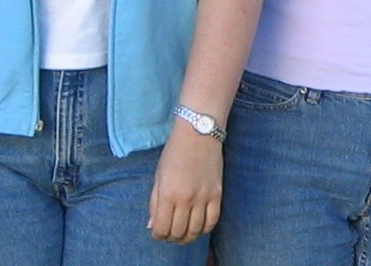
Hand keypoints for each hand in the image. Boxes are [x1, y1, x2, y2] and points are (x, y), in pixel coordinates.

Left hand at [146, 125, 222, 243]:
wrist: (199, 132)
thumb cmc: (174, 152)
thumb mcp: (159, 176)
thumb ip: (155, 203)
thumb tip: (152, 226)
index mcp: (168, 194)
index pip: (162, 228)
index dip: (158, 235)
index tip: (158, 232)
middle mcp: (186, 199)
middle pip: (178, 232)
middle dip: (171, 237)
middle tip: (170, 233)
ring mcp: (203, 197)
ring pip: (196, 231)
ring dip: (188, 236)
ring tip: (183, 233)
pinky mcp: (217, 194)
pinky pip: (212, 221)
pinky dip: (205, 229)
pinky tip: (198, 226)